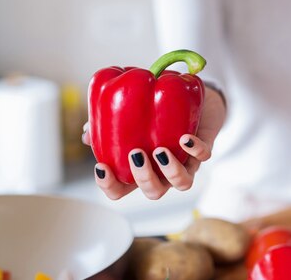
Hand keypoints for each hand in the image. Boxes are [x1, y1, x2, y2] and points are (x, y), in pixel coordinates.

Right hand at [82, 86, 225, 199]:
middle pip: (153, 192)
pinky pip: (204, 157)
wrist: (195, 98)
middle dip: (144, 178)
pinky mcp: (204, 148)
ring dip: (171, 171)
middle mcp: (164, 171)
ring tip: (160, 150)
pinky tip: (185, 138)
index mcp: (142, 167)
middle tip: (136, 154)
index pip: (121, 189)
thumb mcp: (130, 112)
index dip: (110, 186)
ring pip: (182, 183)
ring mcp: (186, 162)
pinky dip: (196, 150)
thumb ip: (109, 122)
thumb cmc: (158, 110)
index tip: (102, 167)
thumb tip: (86, 133)